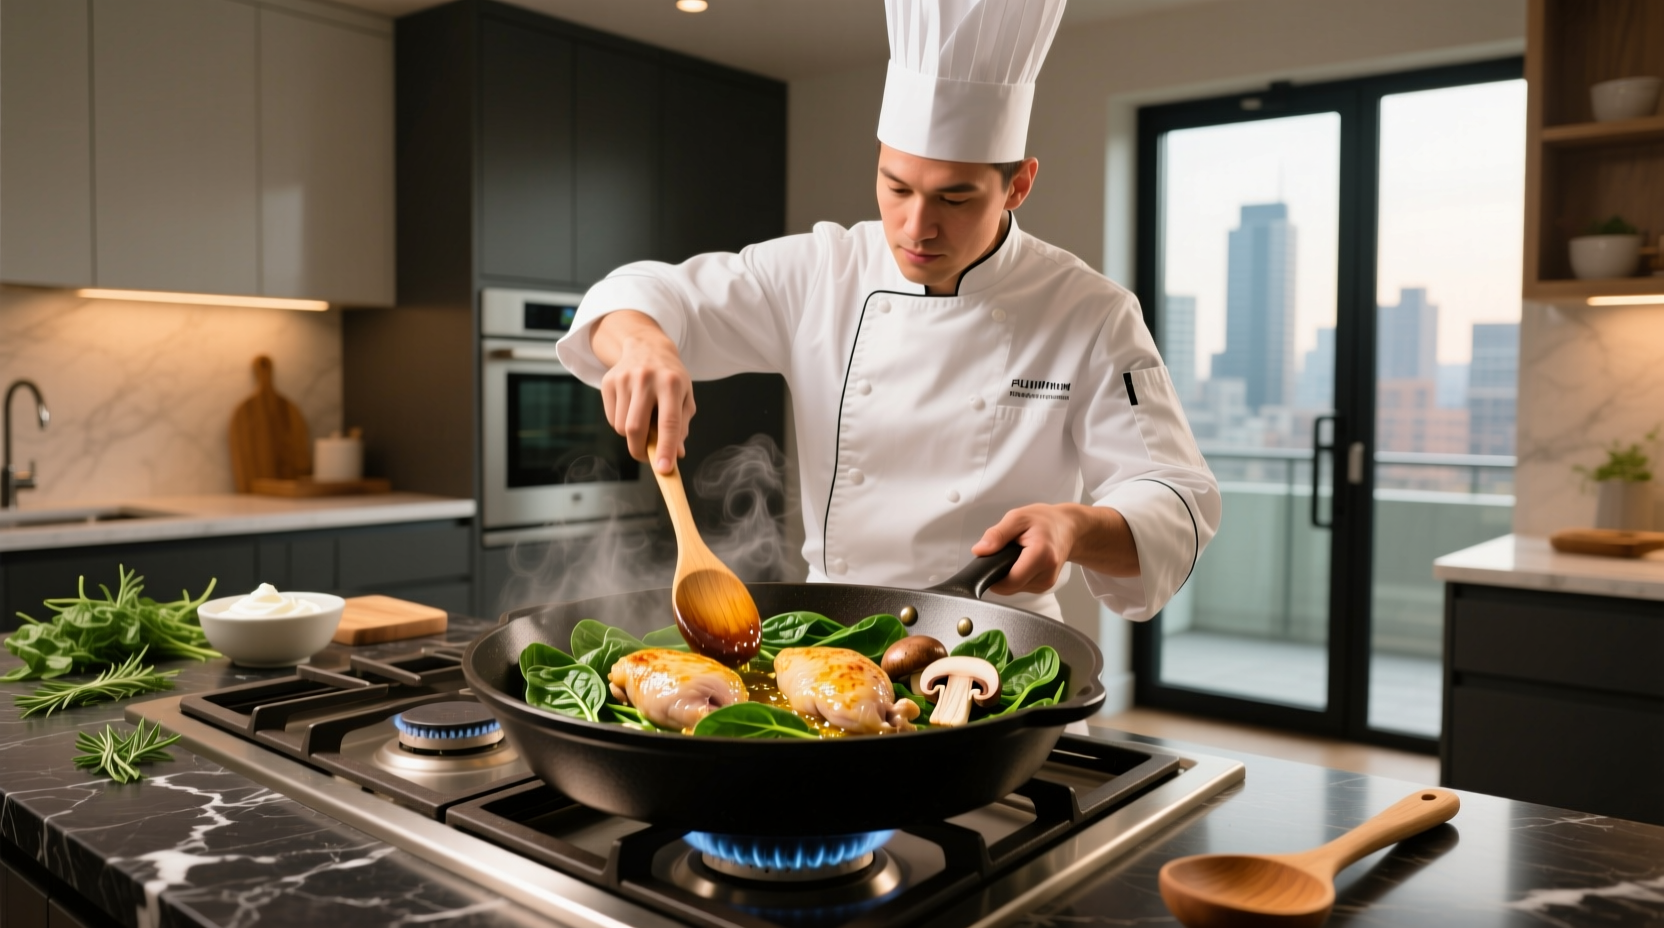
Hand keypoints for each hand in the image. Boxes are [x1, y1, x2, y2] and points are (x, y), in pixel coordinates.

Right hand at [592, 311, 694, 473]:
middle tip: (648, 457)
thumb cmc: (670, 378)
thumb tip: (676, 455)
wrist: (645, 346)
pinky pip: (611, 419)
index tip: (664, 469)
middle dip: (640, 450)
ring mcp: (624, 379)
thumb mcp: (685, 397)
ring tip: (643, 421)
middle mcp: (646, 379)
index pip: (669, 422)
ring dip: (632, 436)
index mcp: (672, 383)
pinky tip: (631, 410)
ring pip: (621, 427)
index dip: (666, 448)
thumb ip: (682, 426)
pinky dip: (621, 424)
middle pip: (636, 428)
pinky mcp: (608, 382)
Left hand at [971, 503, 1139, 595]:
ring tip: (1016, 555)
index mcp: (1041, 555)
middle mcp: (1047, 573)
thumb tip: (980, 550)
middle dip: (1000, 573)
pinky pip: (1021, 586)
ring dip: (1008, 574)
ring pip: (1015, 588)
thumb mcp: (1017, 518)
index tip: (989, 562)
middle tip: (1004, 553)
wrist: (1068, 527)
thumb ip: (997, 534)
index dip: (993, 576)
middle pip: (1010, 586)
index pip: (1010, 581)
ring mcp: (1047, 582)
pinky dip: (1017, 575)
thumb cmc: (1045, 521)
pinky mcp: (1045, 586)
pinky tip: (1022, 561)